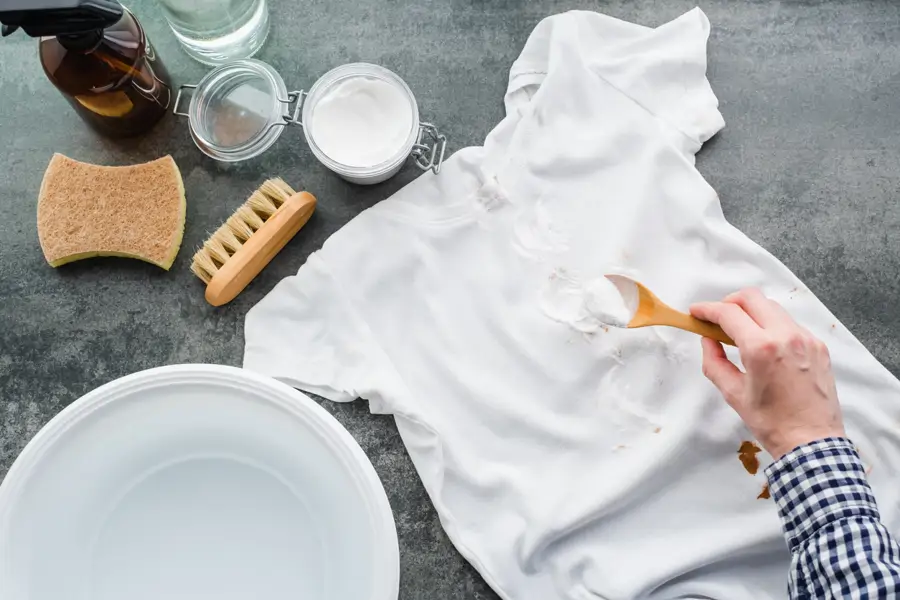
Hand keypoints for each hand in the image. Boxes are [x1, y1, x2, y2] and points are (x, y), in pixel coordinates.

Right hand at [690, 288, 844, 458]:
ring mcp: (806, 338)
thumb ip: (714, 361)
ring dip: (752, 312)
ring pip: (772, 307)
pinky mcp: (819, 346)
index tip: (696, 312)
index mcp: (761, 348)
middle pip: (752, 298)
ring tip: (740, 332)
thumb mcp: (733, 393)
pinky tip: (765, 345)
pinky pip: (790, 324)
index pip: (729, 313)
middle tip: (717, 318)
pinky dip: (772, 326)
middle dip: (729, 302)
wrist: (811, 441)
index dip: (707, 309)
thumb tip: (708, 340)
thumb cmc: (770, 422)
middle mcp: (786, 335)